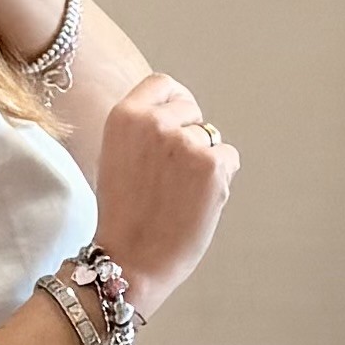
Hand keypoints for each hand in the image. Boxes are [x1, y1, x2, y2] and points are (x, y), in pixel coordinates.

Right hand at [88, 75, 238, 318]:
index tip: (176, 122)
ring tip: (179, 195)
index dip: (174, 103)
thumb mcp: (115, 158)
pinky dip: (220, 180)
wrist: (131, 259)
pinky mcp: (213, 164)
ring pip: (211, 137)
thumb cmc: (124, 217)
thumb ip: (141, 131)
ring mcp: (186, 142)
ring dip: (204, 162)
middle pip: (191, 110)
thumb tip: (173, 116)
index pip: (163, 84)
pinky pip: (229, 158)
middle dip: (190, 135)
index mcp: (125, 116)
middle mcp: (155, 122)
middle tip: (174, 174)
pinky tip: (195, 202)